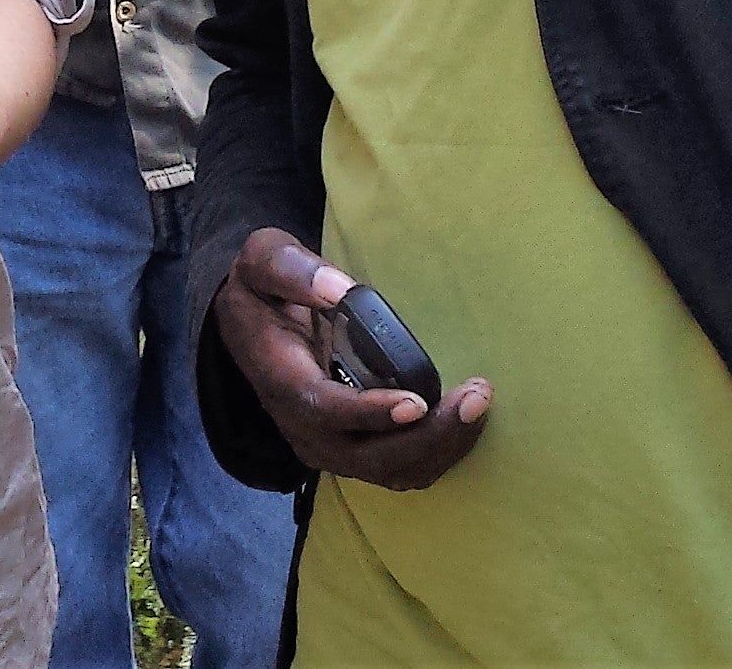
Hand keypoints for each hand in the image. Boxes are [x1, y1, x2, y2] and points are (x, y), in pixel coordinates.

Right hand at [212, 227, 489, 488]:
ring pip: (391, 471)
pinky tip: (465, 420)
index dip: (370, 413)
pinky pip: (400, 468)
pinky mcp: (352, 451)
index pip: (323, 410)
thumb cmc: (264, 289)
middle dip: (428, 436)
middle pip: (368, 457)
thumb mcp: (263, 260)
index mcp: (280, 379)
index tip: (416, 404)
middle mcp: (302, 427)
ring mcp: (328, 446)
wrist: (252, 326)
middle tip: (476, 397)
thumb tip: (341, 291)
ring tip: (479, 404)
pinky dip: (438, 453)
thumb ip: (292, 269)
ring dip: (441, 448)